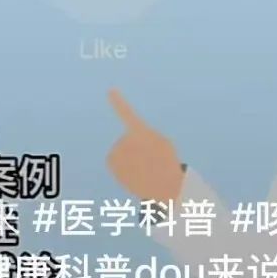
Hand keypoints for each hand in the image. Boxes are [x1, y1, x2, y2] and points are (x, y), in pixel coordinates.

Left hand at [106, 91, 183, 205]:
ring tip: (141, 167)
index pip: (127, 113)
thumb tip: (136, 139)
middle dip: (135, 147)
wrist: (164, 187)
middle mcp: (126, 139)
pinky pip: (114, 160)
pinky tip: (132, 173)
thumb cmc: (166, 162)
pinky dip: (120, 165)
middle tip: (148, 159)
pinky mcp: (111, 162)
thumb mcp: (163, 143)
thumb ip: (147, 134)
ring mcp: (118, 151)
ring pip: (120, 150)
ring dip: (128, 157)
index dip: (118, 102)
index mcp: (141, 131)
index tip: (110, 90)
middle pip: (127, 138)